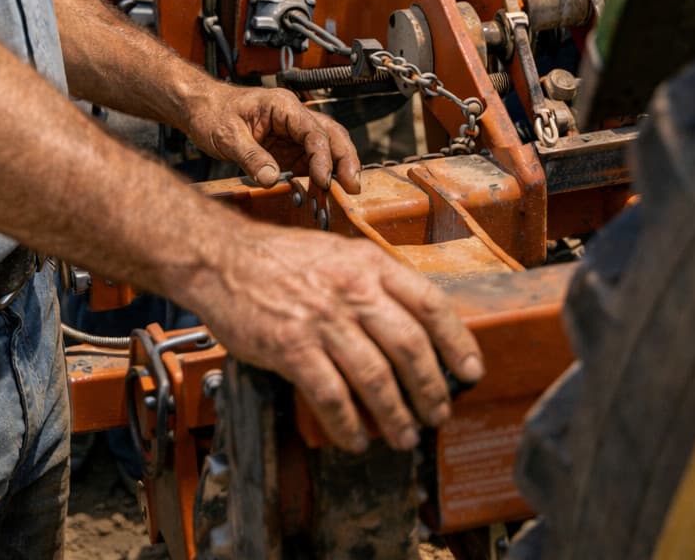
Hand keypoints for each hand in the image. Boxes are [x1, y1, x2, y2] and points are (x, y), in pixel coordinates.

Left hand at [184, 83, 361, 193]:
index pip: (313, 130)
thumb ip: (251, 156)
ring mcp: (292, 133)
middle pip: (331, 135)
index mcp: (282, 106)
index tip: (325, 180)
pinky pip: (309, 162)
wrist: (201, 109)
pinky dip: (319, 177)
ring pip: (326, 148)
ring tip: (346, 194)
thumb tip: (272, 178)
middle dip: (346, 159)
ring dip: (337, 169)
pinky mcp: (286, 148)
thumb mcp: (227, 136)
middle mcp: (293, 117)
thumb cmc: (212, 113)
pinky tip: (322, 195)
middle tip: (354, 187)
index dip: (323, 156)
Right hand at [190, 224, 483, 452]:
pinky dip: (349, 426)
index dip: (457, 341)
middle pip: (411, 347)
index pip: (429, 303)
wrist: (222, 257)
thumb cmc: (280, 258)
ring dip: (396, 416)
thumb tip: (412, 325)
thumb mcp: (338, 254)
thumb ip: (373, 283)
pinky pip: (331, 397)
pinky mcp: (291, 347)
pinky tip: (356, 439)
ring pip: (376, 378)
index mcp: (368, 264)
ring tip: (404, 436)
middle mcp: (352, 290)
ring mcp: (322, 319)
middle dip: (432, 389)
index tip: (472, 370)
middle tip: (440, 413)